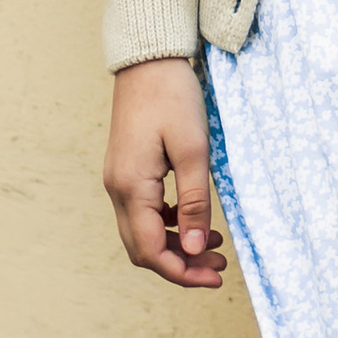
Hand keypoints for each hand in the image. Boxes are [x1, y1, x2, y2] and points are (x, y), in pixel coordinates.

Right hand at [103, 57, 228, 287]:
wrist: (149, 60)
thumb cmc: (172, 98)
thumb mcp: (193, 150)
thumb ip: (195, 203)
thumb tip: (197, 250)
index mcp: (131, 187)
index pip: (151, 251)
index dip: (183, 272)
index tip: (216, 277)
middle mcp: (117, 189)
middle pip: (143, 249)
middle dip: (181, 264)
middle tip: (220, 266)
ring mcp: (119, 180)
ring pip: (142, 233)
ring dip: (176, 246)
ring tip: (216, 247)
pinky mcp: (127, 171)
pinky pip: (143, 213)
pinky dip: (168, 225)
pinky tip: (195, 220)